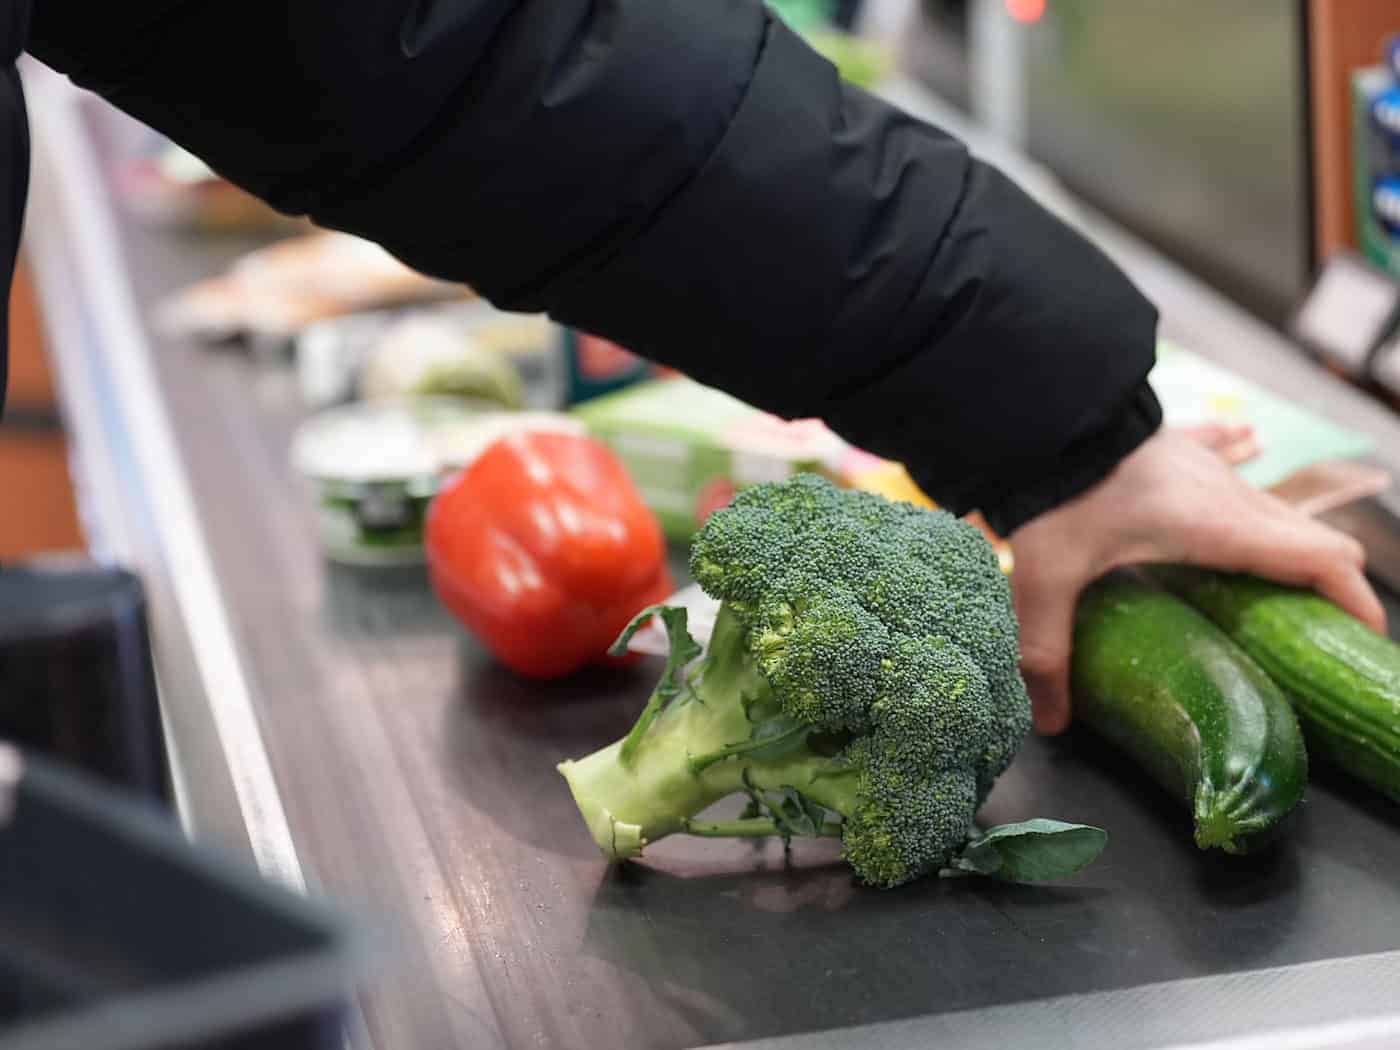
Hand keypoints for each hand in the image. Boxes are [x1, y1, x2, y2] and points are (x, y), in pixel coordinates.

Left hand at [1009, 426, 1385, 734]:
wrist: (1042, 412)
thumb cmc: (1055, 494)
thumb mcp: (1047, 579)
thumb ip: (1048, 651)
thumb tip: (1051, 721)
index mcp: (1220, 528)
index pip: (1322, 561)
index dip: (1355, 601)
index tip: (1360, 639)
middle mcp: (1231, 494)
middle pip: (1311, 540)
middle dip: (1326, 586)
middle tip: (1309, 632)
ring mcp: (1208, 463)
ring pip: (1274, 506)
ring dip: (1287, 540)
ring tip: (1271, 579)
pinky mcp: (1180, 442)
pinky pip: (1230, 450)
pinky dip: (1247, 463)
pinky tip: (1248, 452)